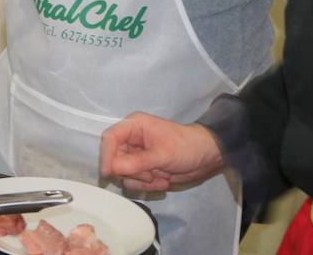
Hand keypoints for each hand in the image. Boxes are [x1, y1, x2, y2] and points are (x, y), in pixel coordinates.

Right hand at [100, 112, 223, 192]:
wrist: (206, 158)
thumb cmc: (186, 147)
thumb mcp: (162, 154)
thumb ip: (136, 162)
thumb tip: (112, 169)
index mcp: (134, 126)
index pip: (110, 138)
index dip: (106, 155)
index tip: (108, 174)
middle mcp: (131, 140)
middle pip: (115, 159)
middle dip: (132, 172)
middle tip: (150, 175)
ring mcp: (136, 156)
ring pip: (124, 174)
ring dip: (142, 181)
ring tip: (161, 178)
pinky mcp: (142, 169)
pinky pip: (135, 182)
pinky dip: (148, 186)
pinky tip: (163, 181)